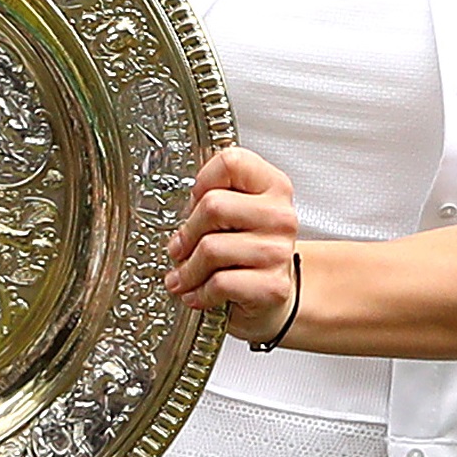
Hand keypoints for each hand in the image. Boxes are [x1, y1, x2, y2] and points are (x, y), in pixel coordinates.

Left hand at [164, 148, 299, 343]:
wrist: (275, 292)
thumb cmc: (249, 249)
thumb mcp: (237, 213)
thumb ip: (212, 199)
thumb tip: (176, 211)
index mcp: (272, 186)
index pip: (230, 163)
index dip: (202, 181)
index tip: (195, 200)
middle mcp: (280, 215)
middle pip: (213, 206)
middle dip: (186, 232)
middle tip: (177, 248)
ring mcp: (278, 251)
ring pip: (211, 248)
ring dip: (187, 269)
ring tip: (183, 277)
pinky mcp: (273, 286)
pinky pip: (219, 283)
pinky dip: (199, 292)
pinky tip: (197, 293)